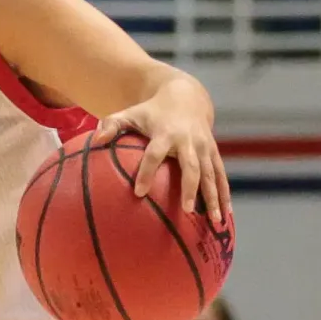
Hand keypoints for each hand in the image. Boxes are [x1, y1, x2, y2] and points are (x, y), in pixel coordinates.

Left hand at [93, 83, 230, 222]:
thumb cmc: (151, 111)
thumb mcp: (130, 113)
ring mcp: (204, 147)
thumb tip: (94, 140)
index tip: (138, 193)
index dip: (146, 172)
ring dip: (214, 197)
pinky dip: (224, 195)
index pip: (154, 154)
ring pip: (211, 175)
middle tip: (188, 210)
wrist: (186, 97)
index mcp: (166, 134)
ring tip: (215, 222)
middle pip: (191, 167)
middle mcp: (188, 141)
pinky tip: (226, 216)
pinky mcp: (214, 153)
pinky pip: (221, 176)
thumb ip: (111, 124)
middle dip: (191, 188)